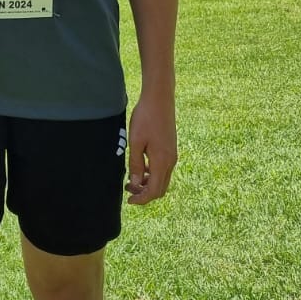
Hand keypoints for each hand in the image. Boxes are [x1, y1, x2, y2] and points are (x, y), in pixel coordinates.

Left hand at [126, 90, 176, 205]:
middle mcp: (171, 161)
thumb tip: (135, 185)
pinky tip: (140, 166)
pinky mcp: (170, 148)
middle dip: (145, 193)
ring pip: (162, 179)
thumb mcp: (135, 142)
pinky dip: (152, 174)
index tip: (129, 201)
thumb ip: (135, 165)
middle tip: (128, 189)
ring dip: (148, 183)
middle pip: (160, 188)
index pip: (154, 191)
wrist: (160, 98)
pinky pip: (163, 169)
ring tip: (131, 179)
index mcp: (162, 162)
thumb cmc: (145, 118)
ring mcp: (172, 155)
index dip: (142, 199)